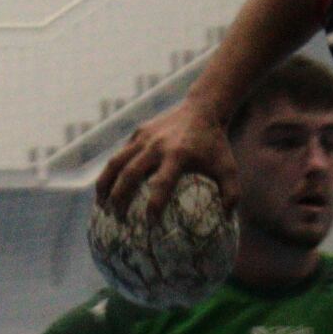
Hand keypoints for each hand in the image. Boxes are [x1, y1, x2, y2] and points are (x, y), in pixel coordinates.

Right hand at [95, 100, 235, 223]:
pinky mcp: (138, 133)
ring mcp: (144, 137)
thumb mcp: (228, 167)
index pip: (161, 183)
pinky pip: (120, 155)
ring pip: (116, 162)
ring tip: (101, 206)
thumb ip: (231, 193)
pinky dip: (111, 173)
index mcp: (178, 155)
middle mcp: (157, 146)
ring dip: (105, 185)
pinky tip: (107, 190)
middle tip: (117, 220)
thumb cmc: (216, 144)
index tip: (149, 225)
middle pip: (130, 174)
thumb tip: (227, 220)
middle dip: (120, 198)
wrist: (203, 108)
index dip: (154, 205)